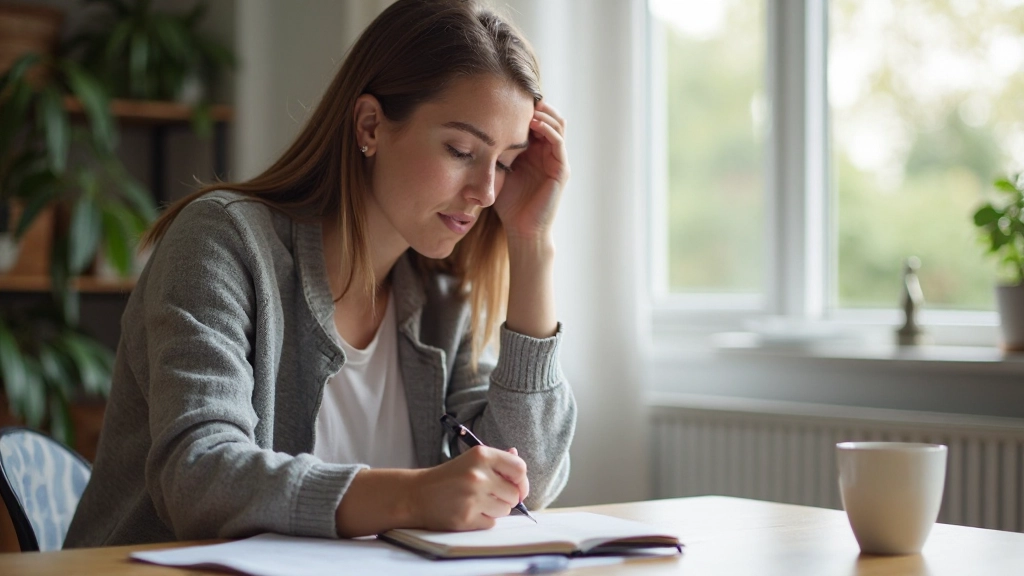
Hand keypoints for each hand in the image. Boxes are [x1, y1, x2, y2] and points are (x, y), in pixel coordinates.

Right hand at [410, 446, 529, 530]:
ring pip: (505, 510)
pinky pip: (491, 523)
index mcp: (481, 455)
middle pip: (514, 493)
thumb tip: (516, 455)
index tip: (517, 487)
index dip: (521, 481)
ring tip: (476, 502)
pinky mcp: (466, 518)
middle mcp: (478, 475)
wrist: (416, 495)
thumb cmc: (447, 477)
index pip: (520, 468)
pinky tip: (469, 511)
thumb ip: (496, 460)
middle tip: (490, 495)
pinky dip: (484, 520)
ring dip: (495, 509)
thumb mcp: (470, 460)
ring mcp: (472, 497)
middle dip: (507, 497)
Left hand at [493, 100, 568, 241]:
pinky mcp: (561, 171)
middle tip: (520, 93)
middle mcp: (550, 153)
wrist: (521, 230)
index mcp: (537, 151)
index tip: (508, 94)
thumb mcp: (499, 169)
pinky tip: (533, 123)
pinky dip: (548, 130)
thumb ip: (497, 149)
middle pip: (550, 117)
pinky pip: (558, 143)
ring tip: (527, 105)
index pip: (537, 119)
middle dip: (537, 104)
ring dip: (544, 113)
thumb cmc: (508, 203)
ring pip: (558, 125)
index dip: (526, 106)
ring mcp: (558, 161)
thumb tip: (477, 127)